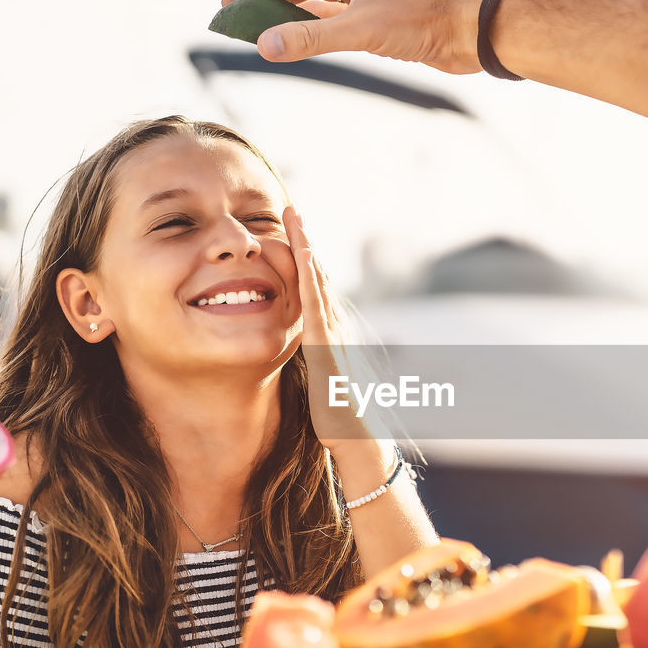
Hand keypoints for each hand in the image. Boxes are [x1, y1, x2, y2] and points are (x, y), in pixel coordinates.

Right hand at [221, 0, 483, 72]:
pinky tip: (287, 37)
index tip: (229, 8)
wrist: (465, 34)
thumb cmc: (423, 20)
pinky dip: (306, 24)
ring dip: (283, 12)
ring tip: (256, 32)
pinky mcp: (370, 10)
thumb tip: (264, 46)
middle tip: (236, 23)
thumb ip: (309, 38)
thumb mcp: (360, 29)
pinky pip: (327, 13)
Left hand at [285, 205, 380, 452]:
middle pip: (318, 276)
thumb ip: (316, 363)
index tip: (290, 233)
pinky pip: (317, 305)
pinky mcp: (327, 346)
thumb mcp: (321, 383)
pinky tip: (304, 258)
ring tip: (294, 219)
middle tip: (292, 210)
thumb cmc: (338, 417)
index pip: (314, 289)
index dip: (302, 259)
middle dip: (304, 242)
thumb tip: (309, 357)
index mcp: (329, 335)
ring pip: (319, 282)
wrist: (357, 437)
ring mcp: (333, 334)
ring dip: (306, 249)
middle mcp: (335, 328)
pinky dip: (310, 278)